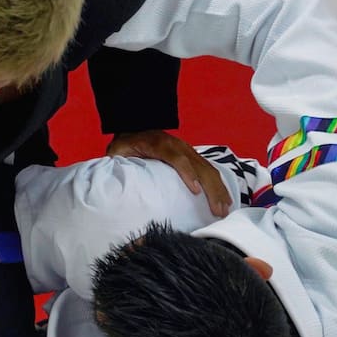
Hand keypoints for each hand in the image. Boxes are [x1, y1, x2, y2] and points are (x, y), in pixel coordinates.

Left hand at [107, 130, 231, 216]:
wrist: (137, 125)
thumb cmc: (127, 142)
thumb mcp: (117, 150)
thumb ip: (116, 161)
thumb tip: (110, 178)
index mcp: (160, 145)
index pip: (177, 158)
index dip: (186, 173)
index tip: (195, 191)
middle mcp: (179, 147)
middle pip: (199, 166)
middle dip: (211, 189)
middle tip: (217, 211)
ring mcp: (188, 151)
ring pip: (209, 169)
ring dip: (219, 190)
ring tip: (225, 209)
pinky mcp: (193, 157)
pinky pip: (210, 170)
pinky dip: (219, 185)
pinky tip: (226, 199)